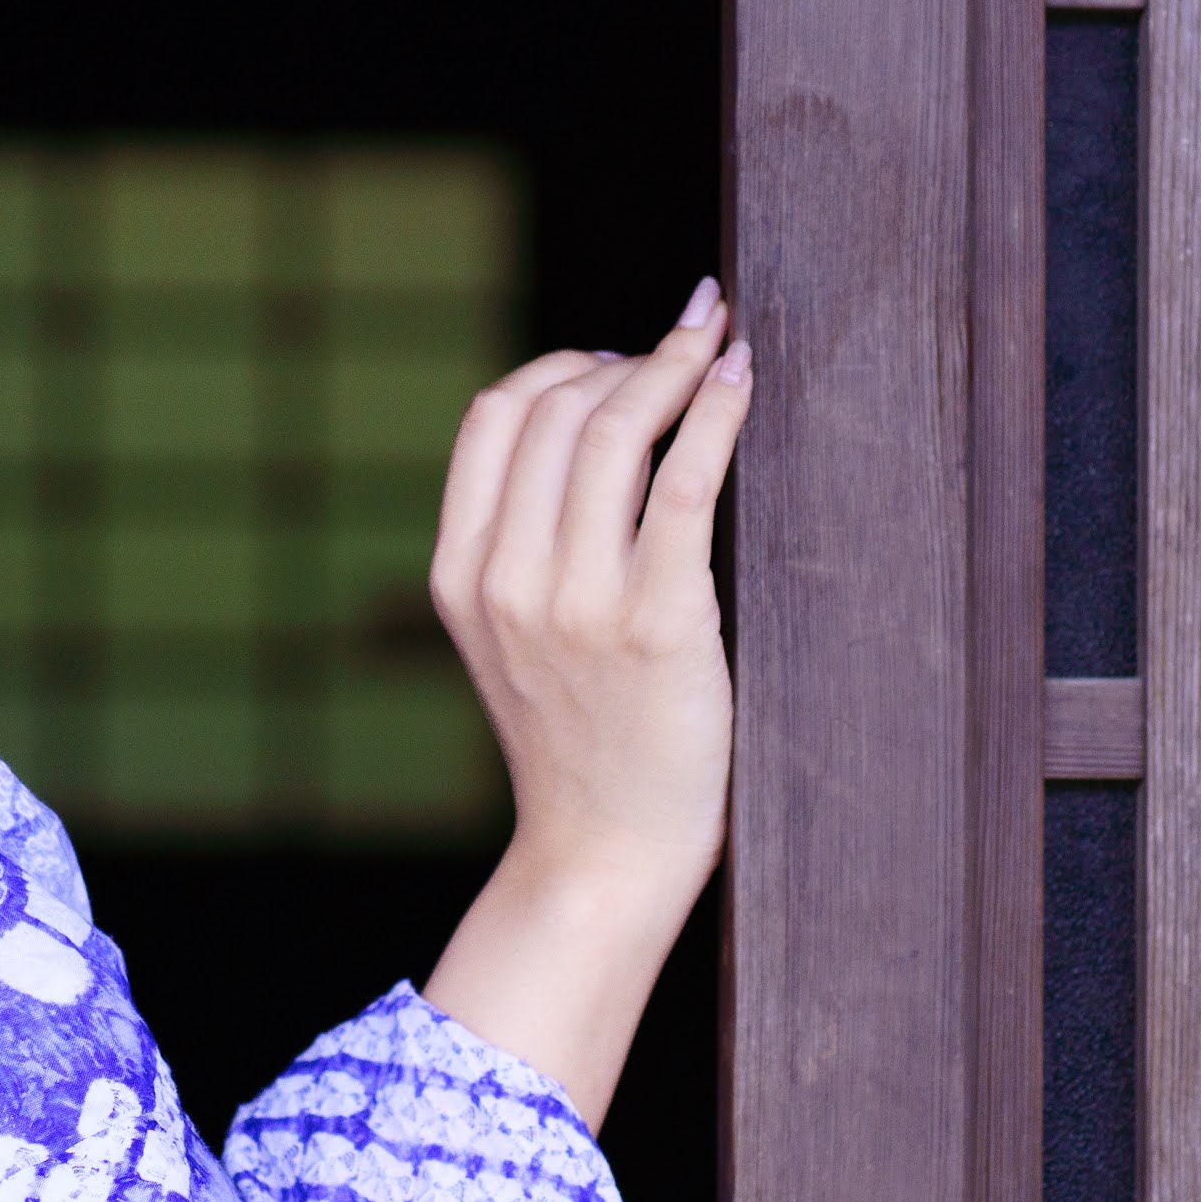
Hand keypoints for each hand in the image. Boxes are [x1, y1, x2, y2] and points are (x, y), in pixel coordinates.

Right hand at [415, 279, 753, 1121]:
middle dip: (630, 357)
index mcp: (461, 575)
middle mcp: (508, 580)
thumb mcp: (510, 639)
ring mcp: (578, 602)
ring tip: (717, 345)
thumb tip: (589, 427)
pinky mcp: (658, 625)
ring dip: (676, 364)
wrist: (603, 856)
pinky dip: (716, 412)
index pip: (492, 418)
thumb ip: (521, 545)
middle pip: (557, 408)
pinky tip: (740, 379)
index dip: (557, 365)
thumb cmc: (578, 743)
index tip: (615, 357)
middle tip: (685, 347)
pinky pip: (685, 484)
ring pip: (617, 430)